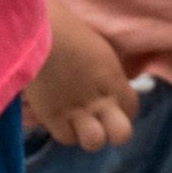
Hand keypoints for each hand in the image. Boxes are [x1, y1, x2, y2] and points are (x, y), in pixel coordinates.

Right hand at [26, 0, 137, 148]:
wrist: (39, 30)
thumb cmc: (65, 29)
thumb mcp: (97, 50)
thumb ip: (105, 72)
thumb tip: (106, 85)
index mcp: (114, 78)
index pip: (132, 108)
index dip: (122, 111)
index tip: (108, 106)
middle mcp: (101, 97)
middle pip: (122, 134)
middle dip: (114, 133)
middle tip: (99, 122)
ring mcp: (78, 108)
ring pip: (95, 142)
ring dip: (87, 136)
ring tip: (76, 123)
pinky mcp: (53, 114)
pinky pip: (66, 137)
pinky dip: (63, 130)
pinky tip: (57, 117)